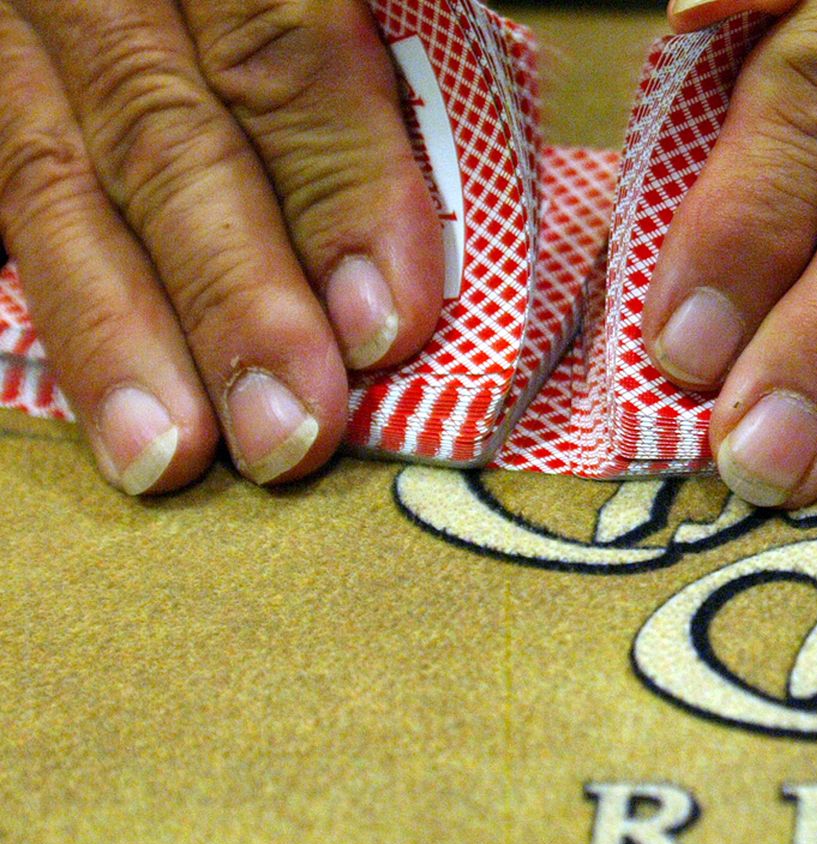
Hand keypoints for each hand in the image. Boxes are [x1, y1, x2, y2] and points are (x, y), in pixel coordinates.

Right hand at [0, 0, 442, 493]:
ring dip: (115, 327)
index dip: (340, 186)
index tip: (385, 324)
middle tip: (289, 428)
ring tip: (167, 451)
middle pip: (161, 134)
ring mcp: (9, 28)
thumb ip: (338, 66)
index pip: (279, 43)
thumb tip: (402, 262)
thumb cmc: (257, 3)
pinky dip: (43, 303)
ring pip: (45, 175)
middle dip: (233, 294)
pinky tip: (93, 398)